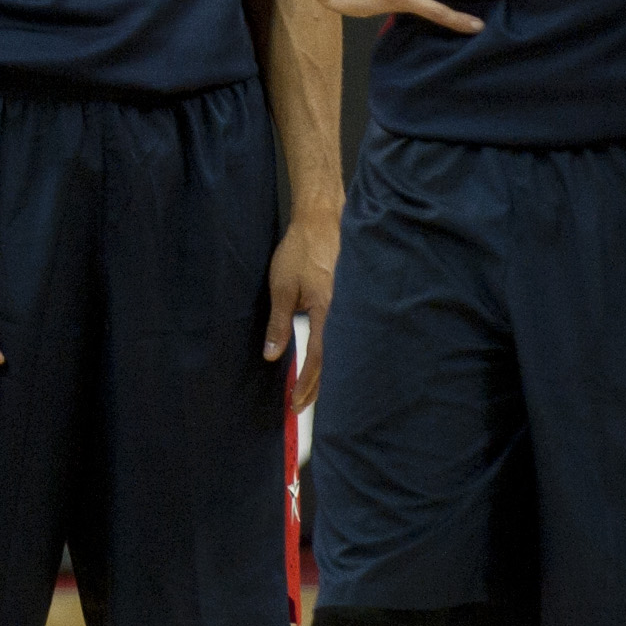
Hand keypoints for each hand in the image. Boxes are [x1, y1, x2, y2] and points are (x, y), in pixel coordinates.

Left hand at [265, 205, 335, 410]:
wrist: (324, 219)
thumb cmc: (301, 250)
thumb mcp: (282, 286)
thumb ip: (278, 322)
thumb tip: (271, 355)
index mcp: (328, 311)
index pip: (319, 358)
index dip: (308, 383)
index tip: (295, 401)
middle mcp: (346, 313)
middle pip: (336, 361)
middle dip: (319, 387)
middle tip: (303, 405)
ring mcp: (354, 307)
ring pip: (344, 350)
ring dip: (329, 374)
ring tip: (315, 393)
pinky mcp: (354, 301)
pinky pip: (348, 335)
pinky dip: (337, 353)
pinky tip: (330, 364)